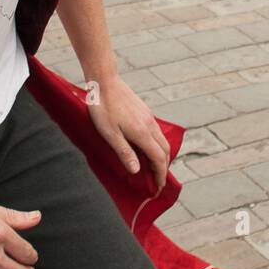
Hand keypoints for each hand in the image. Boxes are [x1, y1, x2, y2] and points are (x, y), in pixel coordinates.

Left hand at [87, 75, 170, 190]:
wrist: (104, 81)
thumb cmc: (103, 108)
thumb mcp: (110, 134)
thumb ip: (124, 152)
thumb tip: (137, 171)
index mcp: (143, 133)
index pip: (159, 159)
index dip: (160, 175)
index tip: (157, 188)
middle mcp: (150, 125)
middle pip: (165, 150)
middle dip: (163, 168)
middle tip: (156, 181)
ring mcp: (149, 117)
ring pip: (162, 140)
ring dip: (161, 156)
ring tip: (152, 167)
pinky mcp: (144, 111)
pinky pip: (157, 132)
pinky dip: (156, 145)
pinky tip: (145, 147)